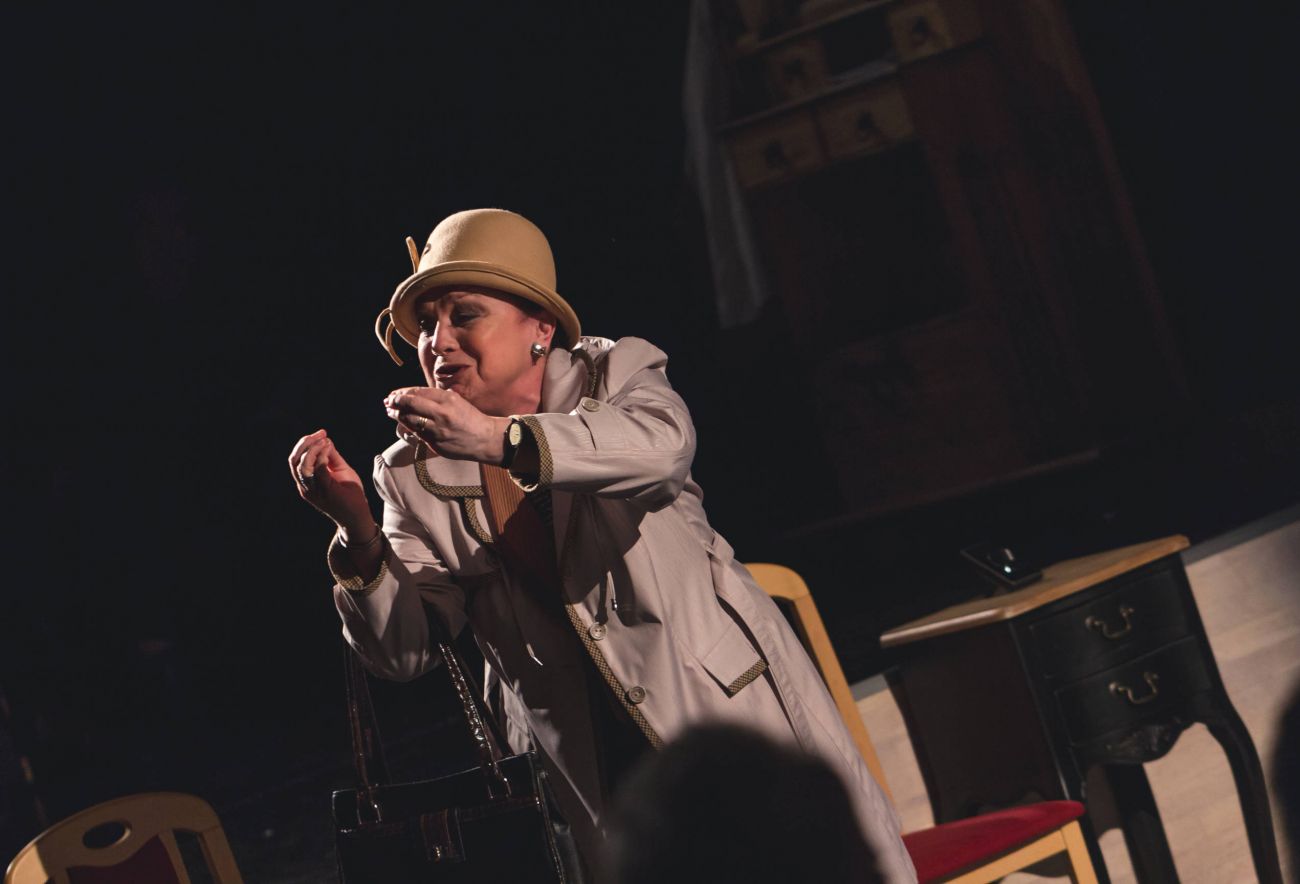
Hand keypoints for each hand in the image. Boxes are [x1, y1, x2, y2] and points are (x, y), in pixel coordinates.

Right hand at [288, 429, 372, 532]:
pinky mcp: (326, 491)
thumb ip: (332, 457)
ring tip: (324, 440)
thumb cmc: (349, 494)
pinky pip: (318, 470)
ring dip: (312, 448)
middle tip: (320, 433)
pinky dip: (321, 455)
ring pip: (302, 465)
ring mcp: (314, 490)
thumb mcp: (340, 471)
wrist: (358, 516)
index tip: (321, 433)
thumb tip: (326, 440)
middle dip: (305, 443)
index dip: (305, 444)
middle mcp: (305, 487)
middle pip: (294, 461)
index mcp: (306, 483)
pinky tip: (328, 447)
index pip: (295, 460)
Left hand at [384, 387, 506, 462]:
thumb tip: (414, 395)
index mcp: (448, 400)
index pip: (418, 392)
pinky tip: (404, 423)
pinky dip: (408, 427)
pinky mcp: (436, 444)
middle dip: (395, 401)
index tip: (395, 394)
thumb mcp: (457, 401)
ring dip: (397, 415)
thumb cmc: (470, 419)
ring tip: (391, 411)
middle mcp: (442, 414)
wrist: (485, 439)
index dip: (402, 393)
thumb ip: (437, 398)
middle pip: (410, 404)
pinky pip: (417, 434)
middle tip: (388, 401)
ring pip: (410, 420)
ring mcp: (438, 430)